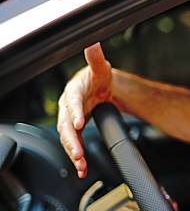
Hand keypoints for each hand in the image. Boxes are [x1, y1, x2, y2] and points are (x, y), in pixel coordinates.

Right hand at [57, 43, 112, 177]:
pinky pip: (75, 145)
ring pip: (69, 139)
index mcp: (73, 91)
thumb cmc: (99, 78)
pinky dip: (78, 158)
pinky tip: (83, 169)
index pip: (71, 102)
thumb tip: (93, 41)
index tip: (79, 122)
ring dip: (74, 153)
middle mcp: (68, 108)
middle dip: (71, 141)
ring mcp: (70, 120)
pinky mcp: (75, 131)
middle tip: (78, 153)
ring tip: (81, 164)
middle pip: (66, 126)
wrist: (102, 88)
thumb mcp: (100, 68)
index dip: (74, 112)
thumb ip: (96, 57)